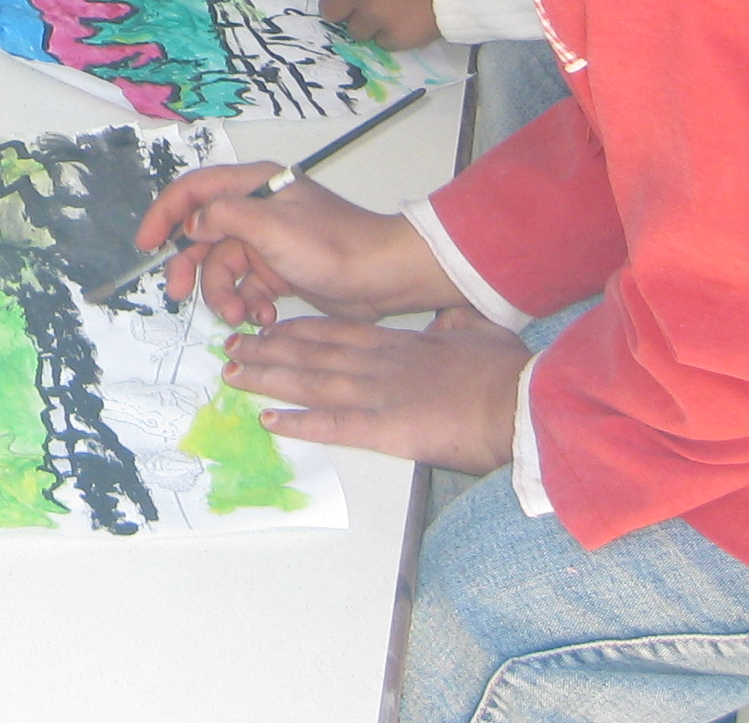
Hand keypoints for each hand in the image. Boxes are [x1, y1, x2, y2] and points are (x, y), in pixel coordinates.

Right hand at [136, 165, 462, 326]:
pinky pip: (246, 286)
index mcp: (253, 186)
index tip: (146, 244)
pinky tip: (263, 316)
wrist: (383, 277)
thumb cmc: (331, 244)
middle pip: (202, 236)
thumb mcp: (271, 226)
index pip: (193, 191)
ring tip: (241, 314)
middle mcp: (256, 210)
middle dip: (191, 267)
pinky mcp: (279, 270)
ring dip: (224, 293)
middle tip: (179, 295)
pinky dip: (248, 302)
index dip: (164, 214)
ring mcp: (267, 241)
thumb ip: (223, 218)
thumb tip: (191, 226)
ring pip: (222, 267)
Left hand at [221, 307, 530, 472]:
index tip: (269, 327)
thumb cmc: (504, 370)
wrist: (517, 400)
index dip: (297, 330)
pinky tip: (268, 420)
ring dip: (268, 378)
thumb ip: (455, 326)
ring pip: (309, 382)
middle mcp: (377, 364)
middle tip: (232, 346)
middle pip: (310, 353)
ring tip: (233, 374)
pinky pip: (331, 425)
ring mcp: (376, 394)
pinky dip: (298, 423)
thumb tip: (450, 320)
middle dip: (268, 350)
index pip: (335, 331)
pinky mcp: (383, 428)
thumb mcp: (477, 332)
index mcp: (398, 344)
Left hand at [317, 0, 442, 48]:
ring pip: (356, 30)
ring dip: (370, 23)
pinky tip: (408, 19)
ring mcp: (375, 14)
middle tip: (365, 3)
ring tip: (394, 9)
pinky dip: (393, 34)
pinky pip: (383, 42)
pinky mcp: (395, 36)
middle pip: (330, 10)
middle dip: (345, 8)